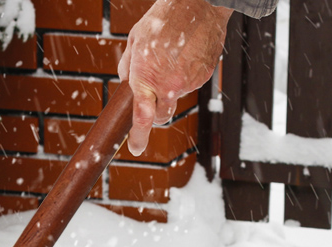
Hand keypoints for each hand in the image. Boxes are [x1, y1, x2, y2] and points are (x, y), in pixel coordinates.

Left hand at [117, 0, 232, 155]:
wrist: (199, 3)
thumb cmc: (163, 19)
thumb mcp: (134, 40)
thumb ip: (128, 67)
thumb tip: (127, 83)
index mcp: (145, 78)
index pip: (141, 119)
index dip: (138, 137)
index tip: (136, 148)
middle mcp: (168, 86)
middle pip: (160, 117)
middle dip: (155, 113)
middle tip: (153, 98)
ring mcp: (188, 83)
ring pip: (175, 99)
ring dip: (171, 89)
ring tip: (172, 60)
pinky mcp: (204, 76)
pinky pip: (191, 85)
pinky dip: (186, 76)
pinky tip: (186, 56)